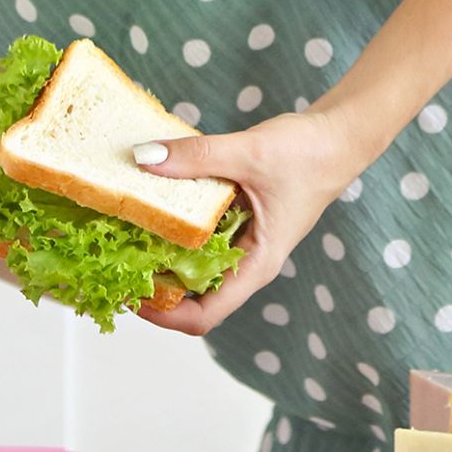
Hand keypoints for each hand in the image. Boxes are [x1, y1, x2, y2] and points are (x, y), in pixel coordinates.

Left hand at [131, 107, 374, 334]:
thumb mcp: (248, 152)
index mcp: (258, 263)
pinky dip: (173, 228)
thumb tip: (143, 159)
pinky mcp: (237, 221)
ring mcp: (241, 242)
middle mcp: (247, 261)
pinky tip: (150, 204)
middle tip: (111, 264)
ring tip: (121, 236)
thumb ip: (196, 156)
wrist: (340, 135)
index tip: (129, 298)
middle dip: (153, 287)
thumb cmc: (309, 153)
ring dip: (159, 257)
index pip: (206, 315)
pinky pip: (199, 236)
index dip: (164, 316)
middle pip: (193, 296)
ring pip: (194, 266)